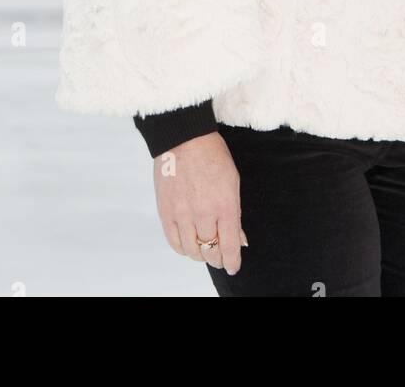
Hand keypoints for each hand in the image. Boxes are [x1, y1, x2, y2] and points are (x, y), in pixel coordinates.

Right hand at [151, 131, 247, 273]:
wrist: (183, 137)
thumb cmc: (212, 155)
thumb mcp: (232, 181)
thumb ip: (235, 213)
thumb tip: (239, 239)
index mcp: (225, 205)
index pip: (230, 245)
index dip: (232, 261)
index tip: (233, 266)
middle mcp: (203, 213)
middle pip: (211, 251)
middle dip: (218, 258)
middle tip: (220, 257)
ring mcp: (182, 213)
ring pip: (192, 251)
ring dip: (200, 255)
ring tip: (204, 250)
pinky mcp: (165, 211)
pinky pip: (174, 242)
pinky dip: (183, 248)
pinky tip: (188, 244)